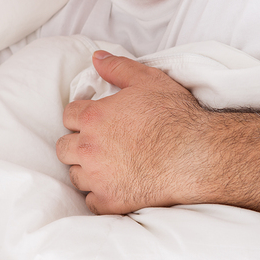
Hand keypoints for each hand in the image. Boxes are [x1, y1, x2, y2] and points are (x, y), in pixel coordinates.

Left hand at [57, 51, 210, 214]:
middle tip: (98, 142)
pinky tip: (114, 185)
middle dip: (77, 143)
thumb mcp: (148, 80)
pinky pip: (90, 201)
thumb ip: (118, 67)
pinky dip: (99, 194)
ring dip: (86, 169)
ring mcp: (98, 178)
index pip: (69, 116)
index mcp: (93, 118)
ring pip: (75, 175)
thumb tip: (97, 58)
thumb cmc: (174, 115)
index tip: (95, 120)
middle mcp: (89, 149)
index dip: (82, 116)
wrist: (195, 154)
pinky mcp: (110, 202)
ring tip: (106, 164)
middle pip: (64, 147)